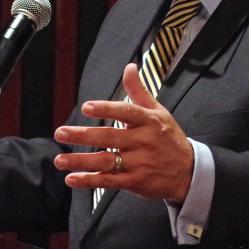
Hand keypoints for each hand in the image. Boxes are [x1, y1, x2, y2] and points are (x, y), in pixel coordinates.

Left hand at [52, 63, 193, 201]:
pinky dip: (90, 181)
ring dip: (81, 161)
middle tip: (60, 133)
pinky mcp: (135, 181)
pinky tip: (72, 179)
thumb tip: (129, 67)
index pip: (125, 112)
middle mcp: (142, 141)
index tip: (86, 107)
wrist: (189, 172)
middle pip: (109, 138)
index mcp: (148, 121)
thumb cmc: (168, 137)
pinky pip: (109, 181)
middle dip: (82, 136)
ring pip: (106, 161)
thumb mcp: (158, 112)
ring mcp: (138, 163)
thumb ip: (139, 91)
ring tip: (59, 160)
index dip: (106, 109)